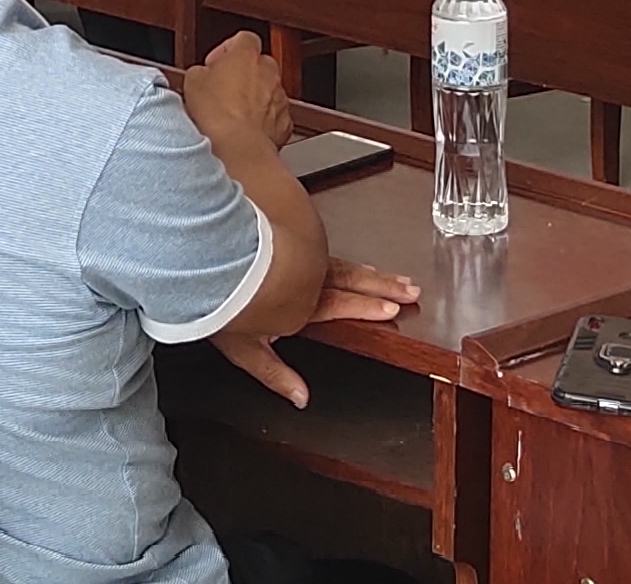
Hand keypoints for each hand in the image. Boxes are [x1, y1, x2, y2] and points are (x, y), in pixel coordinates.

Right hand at [180, 30, 289, 155]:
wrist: (238, 147)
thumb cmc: (217, 114)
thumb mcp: (192, 82)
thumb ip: (200, 71)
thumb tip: (200, 76)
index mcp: (246, 55)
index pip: (243, 38)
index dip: (228, 49)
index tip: (216, 64)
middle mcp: (268, 72)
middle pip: (258, 64)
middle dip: (243, 74)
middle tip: (223, 89)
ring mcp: (280, 97)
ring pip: (268, 90)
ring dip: (254, 98)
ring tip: (232, 114)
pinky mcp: (284, 122)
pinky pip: (274, 115)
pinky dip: (263, 120)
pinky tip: (244, 130)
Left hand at [214, 258, 420, 406]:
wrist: (219, 255)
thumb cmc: (225, 304)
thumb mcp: (246, 348)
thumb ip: (274, 373)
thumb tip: (301, 398)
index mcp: (303, 305)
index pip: (342, 307)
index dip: (368, 307)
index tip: (393, 308)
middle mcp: (308, 277)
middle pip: (354, 282)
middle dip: (384, 287)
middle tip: (411, 288)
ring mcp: (302, 252)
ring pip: (344, 263)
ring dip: (373, 271)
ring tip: (394, 276)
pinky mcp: (292, 233)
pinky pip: (327, 245)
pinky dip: (345, 253)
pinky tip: (351, 253)